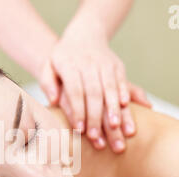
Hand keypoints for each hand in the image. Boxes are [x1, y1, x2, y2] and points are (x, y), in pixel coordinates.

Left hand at [39, 22, 151, 152]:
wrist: (84, 35)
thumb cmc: (62, 59)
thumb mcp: (48, 66)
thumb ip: (47, 83)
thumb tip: (53, 100)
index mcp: (69, 65)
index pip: (75, 91)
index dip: (78, 111)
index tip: (80, 130)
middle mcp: (88, 64)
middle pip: (94, 94)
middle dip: (97, 118)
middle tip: (99, 139)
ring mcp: (105, 64)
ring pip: (111, 89)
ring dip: (115, 110)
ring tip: (119, 129)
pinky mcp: (118, 66)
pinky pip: (123, 81)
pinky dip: (127, 94)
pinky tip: (131, 108)